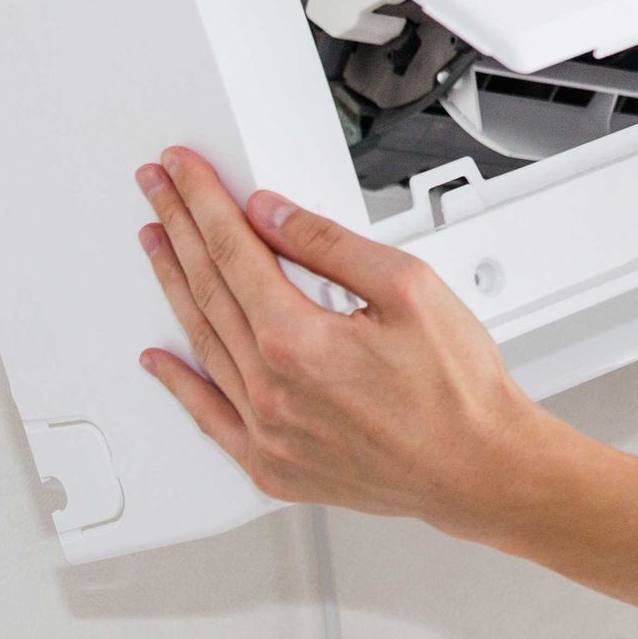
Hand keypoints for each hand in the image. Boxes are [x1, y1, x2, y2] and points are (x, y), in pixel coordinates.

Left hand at [133, 148, 557, 542]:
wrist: (479, 467)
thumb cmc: (457, 389)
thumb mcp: (408, 287)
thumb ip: (330, 245)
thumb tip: (272, 215)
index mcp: (299, 342)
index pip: (233, 251)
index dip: (204, 202)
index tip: (183, 171)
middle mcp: (271, 391)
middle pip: (209, 289)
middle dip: (180, 229)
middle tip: (159, 189)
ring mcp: (266, 433)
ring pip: (204, 344)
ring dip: (176, 287)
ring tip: (159, 244)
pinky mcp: (272, 465)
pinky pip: (210, 417)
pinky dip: (180, 383)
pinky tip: (159, 358)